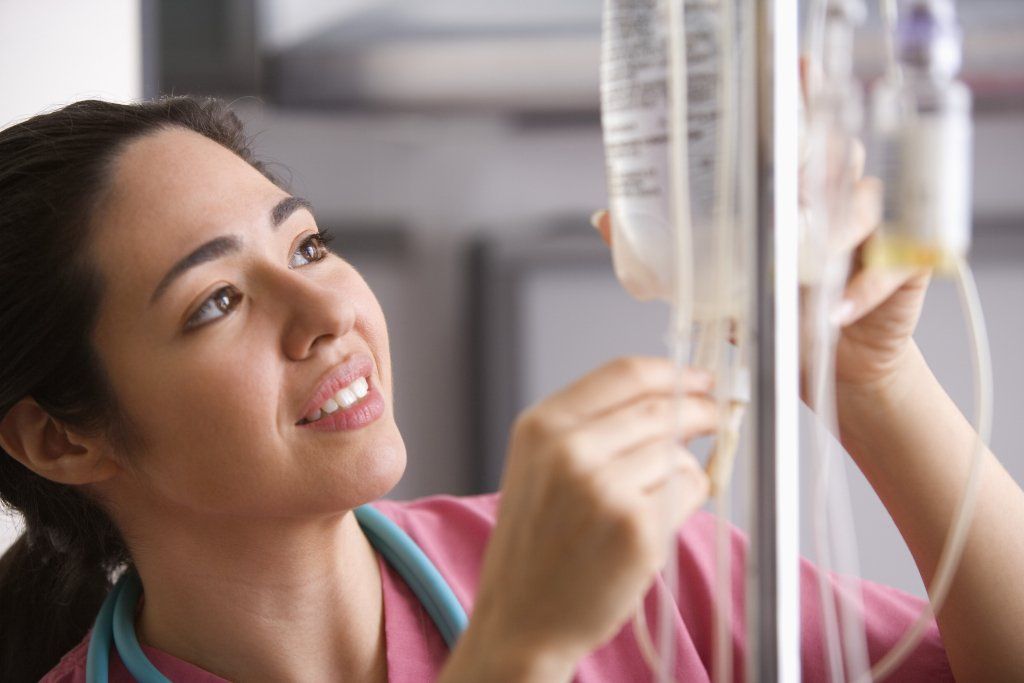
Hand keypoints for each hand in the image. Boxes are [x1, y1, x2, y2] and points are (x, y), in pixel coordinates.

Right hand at [472, 357, 714, 667]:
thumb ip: (593, 425)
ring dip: (682, 469)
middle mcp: (569, 449)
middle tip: (714, 416)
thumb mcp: (541, 465)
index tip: (698, 377)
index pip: (625, 373)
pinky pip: (689, 490)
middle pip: (661, 407)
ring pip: (678, 452)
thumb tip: (670, 396)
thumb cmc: (537, 543)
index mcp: (542, 426)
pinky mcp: (638, 527)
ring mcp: (604, 488)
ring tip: (652, 499)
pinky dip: (686, 502)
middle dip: (699, 410)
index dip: (672, 371)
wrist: (522, 618)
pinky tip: (653, 524)